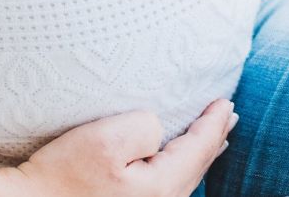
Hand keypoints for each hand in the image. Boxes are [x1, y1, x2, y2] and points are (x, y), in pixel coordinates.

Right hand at [0, 98, 238, 196]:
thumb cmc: (61, 174)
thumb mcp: (105, 139)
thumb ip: (143, 127)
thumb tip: (156, 128)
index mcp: (161, 187)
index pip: (199, 149)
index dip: (213, 122)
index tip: (226, 101)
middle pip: (196, 167)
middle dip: (211, 139)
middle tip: (228, 116)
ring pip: (181, 177)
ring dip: (195, 152)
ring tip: (208, 137)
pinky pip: (164, 183)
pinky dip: (176, 165)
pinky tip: (171, 161)